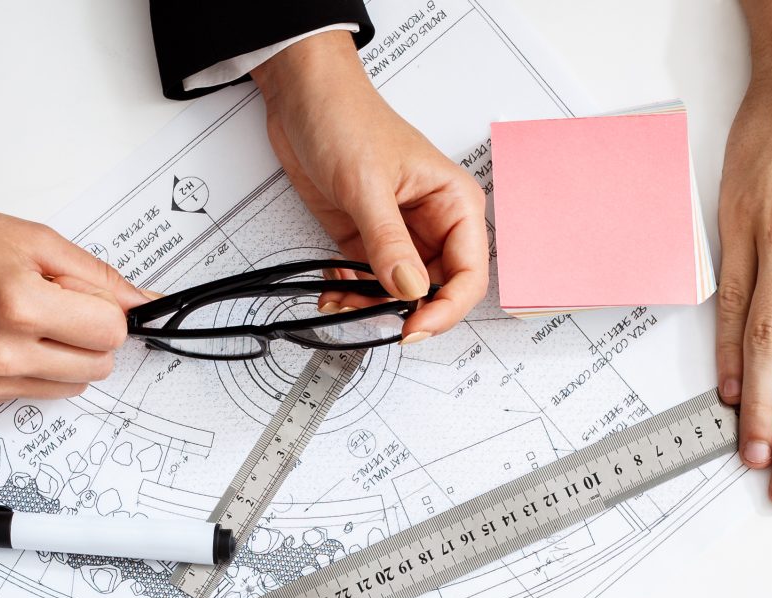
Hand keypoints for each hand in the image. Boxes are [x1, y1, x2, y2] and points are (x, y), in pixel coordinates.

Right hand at [0, 177, 151, 407]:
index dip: (102, 305)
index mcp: (18, 306)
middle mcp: (1, 354)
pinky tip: (0, 333)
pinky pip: (35, 392)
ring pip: (72, 386)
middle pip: (99, 366)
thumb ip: (94, 274)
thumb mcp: (30, 238)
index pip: (111, 331)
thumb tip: (143, 303)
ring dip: (64, 353)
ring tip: (24, 315)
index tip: (77, 287)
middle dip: (89, 332)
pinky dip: (32, 366)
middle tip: (51, 298)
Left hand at [250, 30, 486, 339]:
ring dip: (372, 308)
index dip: (447, 309)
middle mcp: (434, 223)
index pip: (469, 275)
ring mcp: (400, 235)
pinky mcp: (369, 241)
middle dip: (403, 312)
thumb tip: (409, 291)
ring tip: (343, 301)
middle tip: (370, 318)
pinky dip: (353, 295)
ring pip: (401, 295)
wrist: (302, 96)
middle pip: (435, 292)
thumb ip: (388, 242)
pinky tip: (334, 287)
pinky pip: (370, 284)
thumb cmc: (346, 116)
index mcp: (454, 203)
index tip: (413, 328)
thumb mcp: (367, 183)